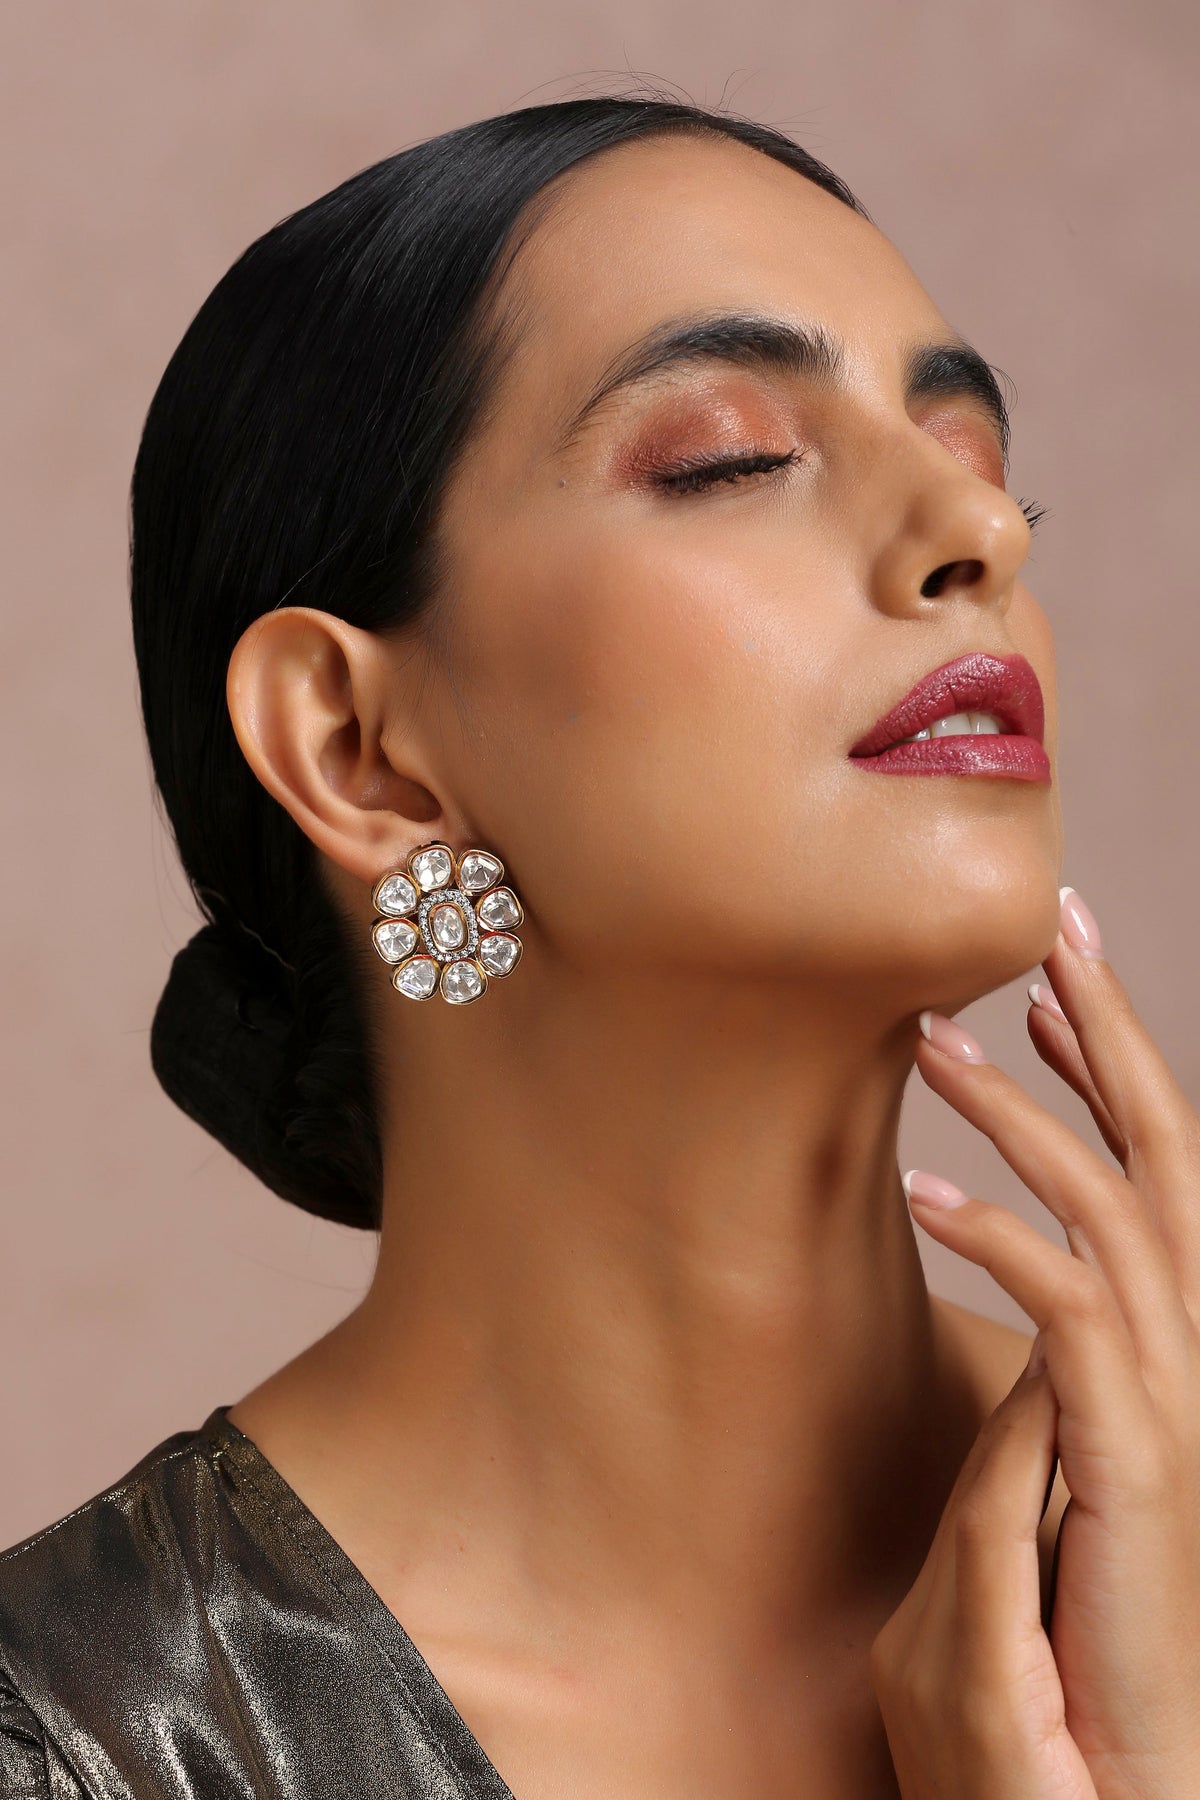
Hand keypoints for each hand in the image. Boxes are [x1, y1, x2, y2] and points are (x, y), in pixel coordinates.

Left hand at [872, 885, 1199, 1797]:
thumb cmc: (1061, 1629)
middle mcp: (1190, 1354)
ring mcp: (1171, 1405)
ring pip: (1113, 1210)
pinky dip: (1002, 1234)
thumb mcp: (1033, 1462)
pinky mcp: (1134, 1463)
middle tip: (1049, 924)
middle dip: (1111, 1031)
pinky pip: (1072, 1313)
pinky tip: (921, 1190)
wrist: (1115, 1781)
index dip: (1111, 1063)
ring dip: (1022, 1112)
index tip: (1049, 976)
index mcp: (1167, 1341)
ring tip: (930, 1034)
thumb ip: (1031, 1360)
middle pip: (1163, 1154)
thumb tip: (985, 1275)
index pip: (1151, 1167)